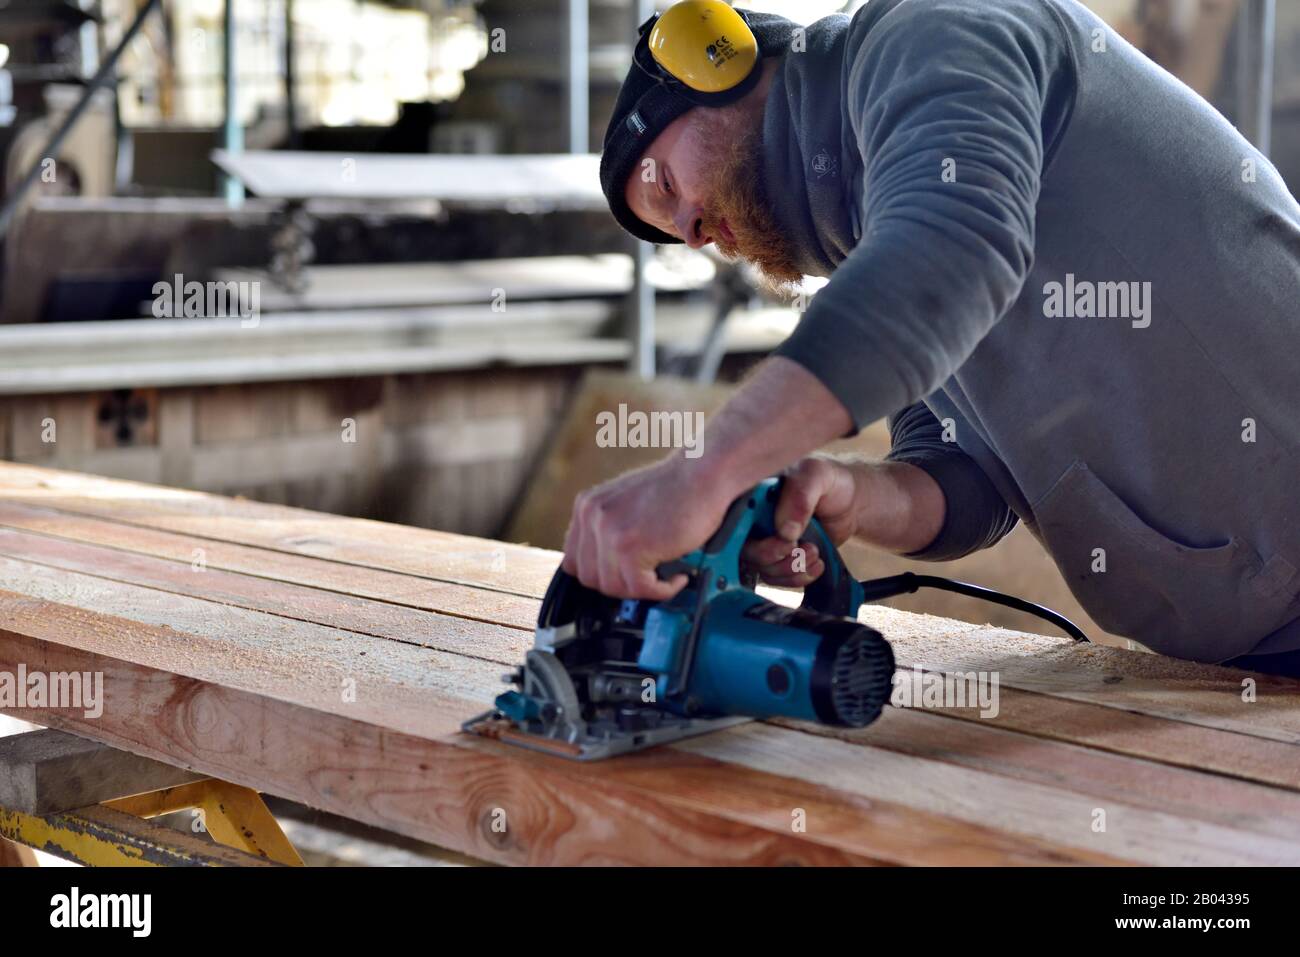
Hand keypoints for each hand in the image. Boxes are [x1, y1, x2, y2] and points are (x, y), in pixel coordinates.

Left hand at [561, 455, 738, 599]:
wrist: (703, 473)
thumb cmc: (677, 488)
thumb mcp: (627, 503)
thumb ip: (610, 529)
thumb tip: (607, 566)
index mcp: (587, 506)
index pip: (574, 561)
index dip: (600, 575)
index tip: (622, 577)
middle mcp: (591, 516)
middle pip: (589, 578)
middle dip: (621, 584)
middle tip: (647, 578)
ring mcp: (609, 531)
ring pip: (613, 588)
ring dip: (643, 589)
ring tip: (665, 575)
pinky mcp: (631, 547)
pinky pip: (640, 588)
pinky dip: (662, 590)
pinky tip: (677, 577)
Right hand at [741, 457, 861, 587]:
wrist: (849, 501)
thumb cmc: (828, 480)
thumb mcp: (816, 476)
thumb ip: (800, 497)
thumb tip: (785, 531)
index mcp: (752, 493)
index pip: (734, 521)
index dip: (755, 536)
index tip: (785, 539)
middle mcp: (752, 519)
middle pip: (745, 550)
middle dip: (774, 556)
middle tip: (800, 547)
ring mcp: (764, 540)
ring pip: (762, 568)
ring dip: (790, 568)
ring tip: (814, 552)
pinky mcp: (778, 558)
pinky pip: (777, 579)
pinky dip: (798, 577)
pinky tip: (816, 564)